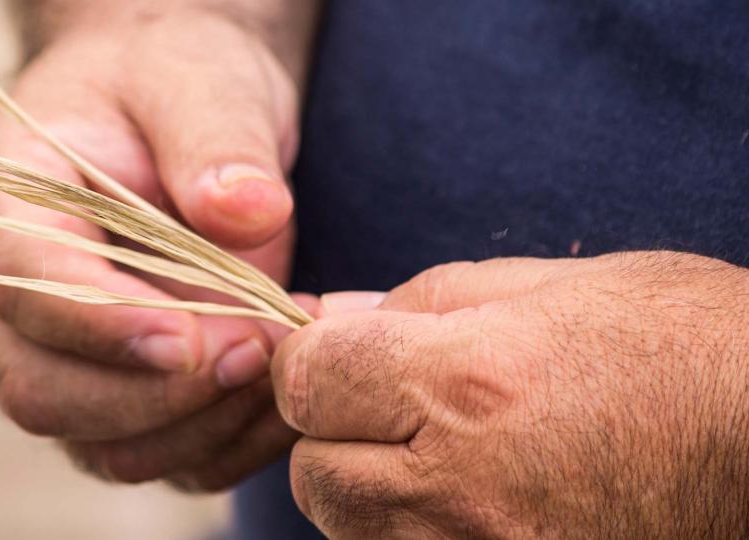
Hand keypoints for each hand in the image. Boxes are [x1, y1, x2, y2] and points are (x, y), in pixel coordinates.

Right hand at [0, 3, 317, 490]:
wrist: (180, 120)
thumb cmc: (173, 87)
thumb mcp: (195, 79)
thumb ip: (215, 137)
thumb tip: (247, 212)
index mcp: (8, 207)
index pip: (20, 283)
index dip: (97, 322)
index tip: (191, 334)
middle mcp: (18, 304)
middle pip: (45, 394)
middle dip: (158, 391)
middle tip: (259, 346)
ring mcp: (71, 362)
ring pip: (108, 449)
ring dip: (204, 425)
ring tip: (285, 356)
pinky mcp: (132, 398)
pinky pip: (170, 461)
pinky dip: (233, 444)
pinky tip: (287, 388)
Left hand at [272, 252, 748, 537]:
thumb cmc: (680, 348)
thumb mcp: (550, 287)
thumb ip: (420, 301)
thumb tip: (332, 316)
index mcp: (467, 384)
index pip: (306, 381)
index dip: (311, 359)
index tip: (339, 354)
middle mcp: (460, 489)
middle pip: (313, 471)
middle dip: (332, 430)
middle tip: (391, 404)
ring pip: (352, 531)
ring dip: (369, 487)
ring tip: (443, 452)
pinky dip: (411, 531)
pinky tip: (470, 499)